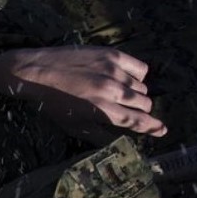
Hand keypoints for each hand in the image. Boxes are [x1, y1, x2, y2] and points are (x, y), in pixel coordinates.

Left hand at [0, 46, 165, 142]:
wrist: (33, 72)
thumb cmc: (51, 102)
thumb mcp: (72, 125)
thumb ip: (98, 135)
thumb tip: (119, 142)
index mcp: (102, 110)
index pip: (137, 121)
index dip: (153, 127)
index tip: (163, 130)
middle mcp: (111, 90)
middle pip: (144, 103)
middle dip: (140, 109)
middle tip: (125, 107)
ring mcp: (113, 71)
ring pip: (141, 86)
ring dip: (135, 92)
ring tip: (115, 91)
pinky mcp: (111, 54)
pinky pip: (139, 67)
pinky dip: (136, 74)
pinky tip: (122, 77)